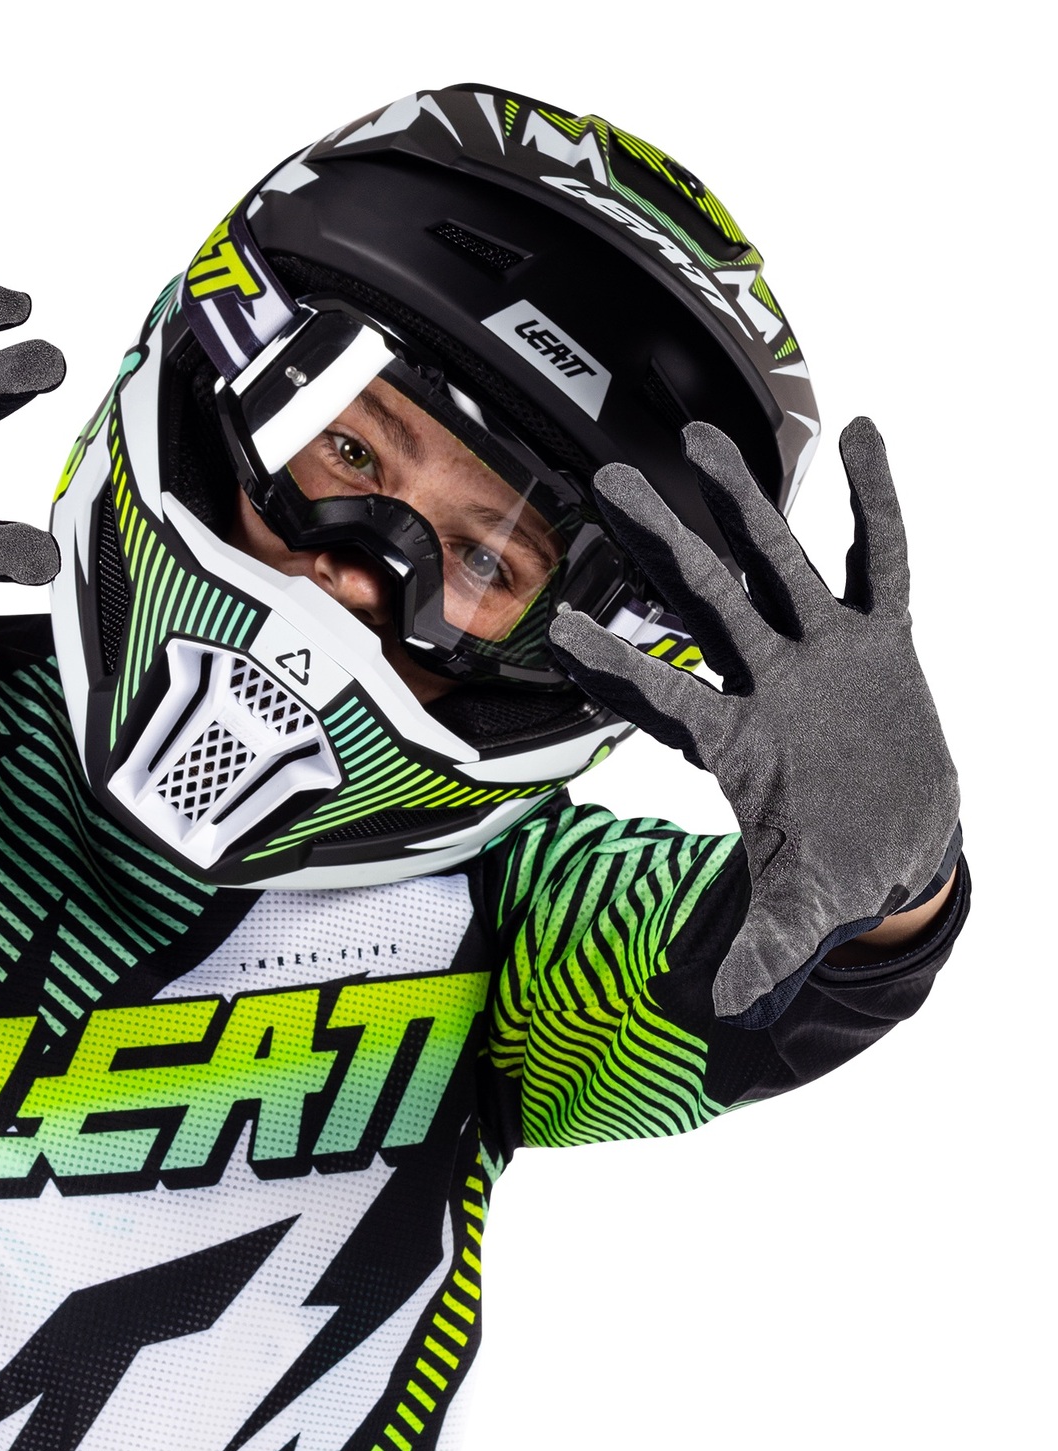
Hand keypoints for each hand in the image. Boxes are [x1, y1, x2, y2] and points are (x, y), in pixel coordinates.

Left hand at [548, 419, 959, 1027]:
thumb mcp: (802, 915)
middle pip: (704, 600)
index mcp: (737, 743)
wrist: (904, 852)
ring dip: (747, 502)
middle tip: (606, 479)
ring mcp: (823, 656)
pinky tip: (863, 436)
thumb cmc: (838, 877)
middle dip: (660, 542)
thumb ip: (765, 948)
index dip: (615, 665)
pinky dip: (874, 505)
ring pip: (777, 563)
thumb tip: (723, 1005)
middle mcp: (768, 683)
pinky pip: (883, 561)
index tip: (556, 629)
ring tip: (706, 435)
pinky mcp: (883, 643)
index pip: (663, 696)